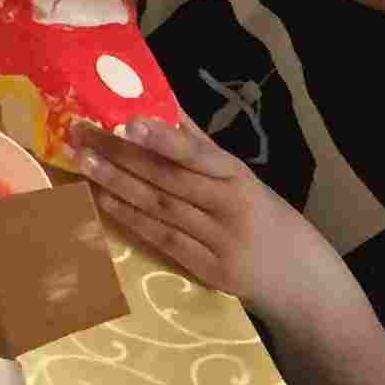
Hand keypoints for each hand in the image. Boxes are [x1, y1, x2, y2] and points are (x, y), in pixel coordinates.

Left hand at [71, 117, 341, 320]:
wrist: (301, 280)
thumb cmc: (263, 217)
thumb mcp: (242, 179)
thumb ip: (202, 146)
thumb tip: (165, 104)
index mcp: (238, 178)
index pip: (198, 155)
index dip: (164, 139)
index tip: (129, 121)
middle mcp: (231, 208)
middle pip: (169, 179)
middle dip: (122, 155)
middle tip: (82, 135)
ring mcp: (221, 243)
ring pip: (161, 209)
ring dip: (119, 185)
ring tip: (85, 163)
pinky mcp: (211, 272)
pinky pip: (165, 241)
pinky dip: (133, 220)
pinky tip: (105, 201)